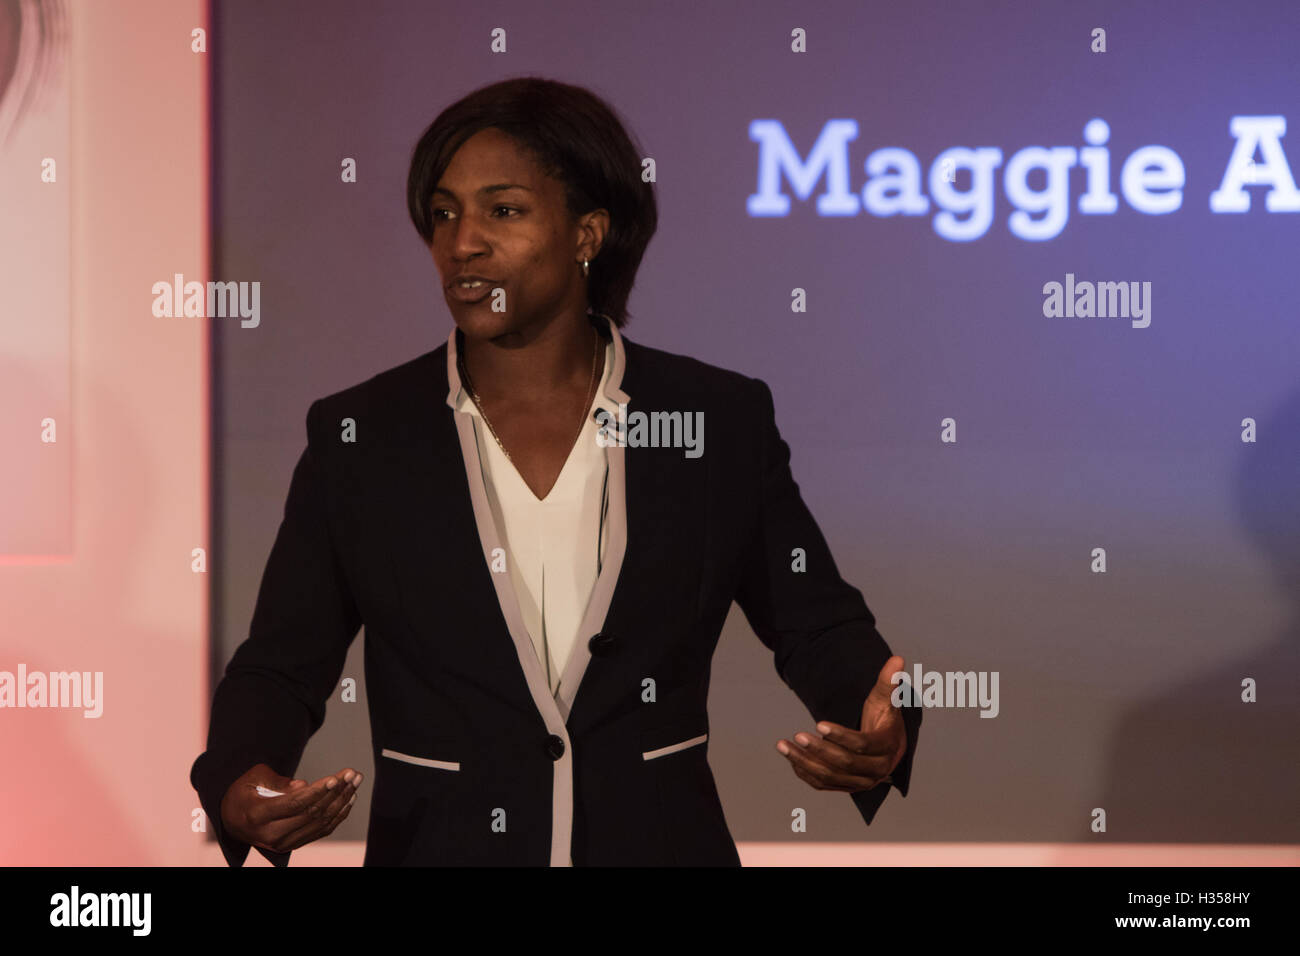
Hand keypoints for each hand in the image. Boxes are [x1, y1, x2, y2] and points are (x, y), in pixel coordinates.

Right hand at [220, 763, 361, 853]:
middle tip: (353, 773)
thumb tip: (304, 786)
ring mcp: (283, 843)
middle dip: (336, 792)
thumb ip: (278, 781)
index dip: (318, 791)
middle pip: (311, 813)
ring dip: (342, 801)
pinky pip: (321, 831)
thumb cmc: (243, 793)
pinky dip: (338, 815)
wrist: (231, 821)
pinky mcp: (292, 846)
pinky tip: (349, 798)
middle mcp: (271, 834)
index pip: (294, 804)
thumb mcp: (253, 778)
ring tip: (355, 781)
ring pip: (320, 823)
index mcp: (258, 816)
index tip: (336, 777)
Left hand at [776, 655, 907, 792]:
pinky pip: (823, 784)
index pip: (862, 745)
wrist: (885, 745)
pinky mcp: (846, 787)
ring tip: (783, 745)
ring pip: (829, 777)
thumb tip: (897, 659)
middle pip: (844, 764)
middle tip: (798, 734)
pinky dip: (804, 772)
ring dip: (804, 761)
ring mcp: (860, 783)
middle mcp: (876, 771)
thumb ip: (888, 682)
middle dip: (819, 750)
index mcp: (887, 748)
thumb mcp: (885, 700)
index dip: (840, 736)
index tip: (818, 723)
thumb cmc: (883, 718)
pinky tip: (790, 756)